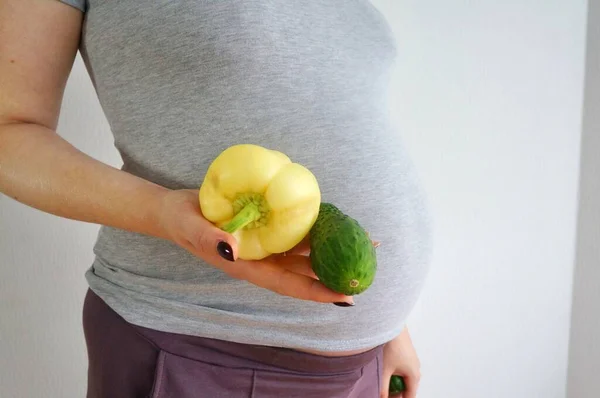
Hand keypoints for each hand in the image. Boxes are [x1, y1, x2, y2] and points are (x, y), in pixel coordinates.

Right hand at [156, 189, 354, 304]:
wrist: (175, 211)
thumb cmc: (181, 222)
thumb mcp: (191, 228)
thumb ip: (209, 239)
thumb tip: (232, 248)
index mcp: (248, 266)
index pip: (287, 284)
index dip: (316, 291)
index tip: (344, 297)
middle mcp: (262, 259)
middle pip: (304, 270)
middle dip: (335, 271)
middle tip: (367, 267)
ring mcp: (266, 244)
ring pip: (304, 251)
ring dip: (332, 248)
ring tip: (362, 243)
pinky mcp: (266, 228)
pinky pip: (295, 230)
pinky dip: (315, 227)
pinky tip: (334, 220)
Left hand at [381, 327, 421, 397]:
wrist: (390, 324)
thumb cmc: (391, 344)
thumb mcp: (384, 370)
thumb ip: (382, 388)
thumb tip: (381, 397)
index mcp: (414, 375)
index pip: (410, 396)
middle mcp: (415, 368)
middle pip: (406, 388)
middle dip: (394, 391)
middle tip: (381, 390)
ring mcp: (411, 361)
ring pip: (402, 378)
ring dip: (392, 380)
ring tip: (381, 377)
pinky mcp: (405, 354)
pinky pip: (401, 369)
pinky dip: (392, 371)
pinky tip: (383, 367)